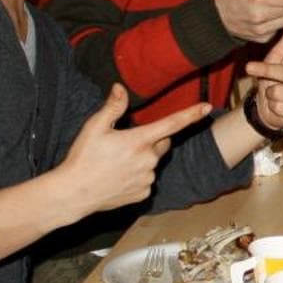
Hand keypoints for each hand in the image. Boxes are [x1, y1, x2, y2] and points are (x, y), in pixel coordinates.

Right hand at [55, 85, 209, 216]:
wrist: (74, 193)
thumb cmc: (83, 158)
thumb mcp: (95, 127)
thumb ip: (113, 107)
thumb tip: (121, 88)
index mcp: (139, 141)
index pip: (172, 124)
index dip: (191, 114)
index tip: (207, 107)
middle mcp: (149, 160)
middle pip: (162, 143)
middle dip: (151, 140)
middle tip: (127, 143)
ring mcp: (148, 179)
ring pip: (153, 163)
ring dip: (142, 159)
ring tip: (116, 163)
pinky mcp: (144, 194)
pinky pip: (147, 179)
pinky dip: (138, 176)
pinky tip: (118, 177)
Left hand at [242, 18, 282, 131]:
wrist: (267, 109)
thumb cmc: (273, 79)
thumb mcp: (276, 57)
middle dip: (267, 71)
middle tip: (250, 67)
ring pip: (278, 92)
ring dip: (269, 93)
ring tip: (274, 95)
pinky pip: (278, 106)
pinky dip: (272, 106)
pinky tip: (279, 107)